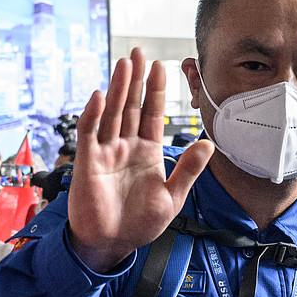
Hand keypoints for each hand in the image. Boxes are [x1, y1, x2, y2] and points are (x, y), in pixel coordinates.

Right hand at [68, 48, 212, 271]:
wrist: (112, 245)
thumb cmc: (139, 224)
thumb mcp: (172, 197)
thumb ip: (188, 170)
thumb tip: (208, 144)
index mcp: (148, 152)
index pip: (153, 114)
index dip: (156, 90)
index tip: (162, 66)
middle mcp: (126, 147)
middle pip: (132, 106)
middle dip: (135, 79)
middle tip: (139, 52)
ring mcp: (106, 152)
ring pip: (112, 113)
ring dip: (118, 89)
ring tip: (124, 64)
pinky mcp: (88, 162)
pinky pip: (90, 134)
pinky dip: (93, 115)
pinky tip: (101, 96)